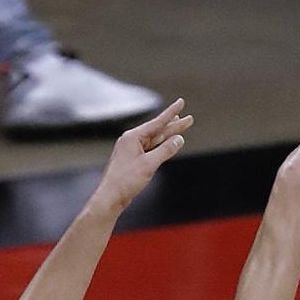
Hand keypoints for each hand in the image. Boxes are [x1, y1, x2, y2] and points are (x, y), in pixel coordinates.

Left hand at [92, 98, 192, 214]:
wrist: (110, 197)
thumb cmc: (126, 181)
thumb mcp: (149, 164)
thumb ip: (166, 150)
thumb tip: (179, 140)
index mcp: (133, 137)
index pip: (157, 122)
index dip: (171, 113)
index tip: (181, 102)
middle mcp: (131, 140)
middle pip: (157, 131)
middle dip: (173, 126)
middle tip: (188, 119)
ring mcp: (131, 150)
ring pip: (154, 140)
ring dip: (168, 135)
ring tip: (179, 127)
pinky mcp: (132, 160)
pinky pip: (150, 149)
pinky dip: (160, 147)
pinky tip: (166, 144)